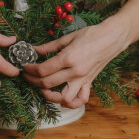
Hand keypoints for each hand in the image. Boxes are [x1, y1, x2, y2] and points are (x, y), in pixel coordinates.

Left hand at [23, 0, 138, 107]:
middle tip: (28, 76)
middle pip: (47, 83)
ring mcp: (83, 79)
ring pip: (63, 98)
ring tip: (44, 89)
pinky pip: (81, 100)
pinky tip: (62, 98)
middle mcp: (75, 71)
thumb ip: (48, 47)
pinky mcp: (89, 83)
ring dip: (50, 96)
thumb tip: (33, 50)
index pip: (42, 70)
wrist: (112, 38)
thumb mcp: (67, 38)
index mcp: (68, 58)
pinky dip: (71, 103)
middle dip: (33, 81)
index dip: (30, 70)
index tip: (25, 67)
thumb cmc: (90, 34)